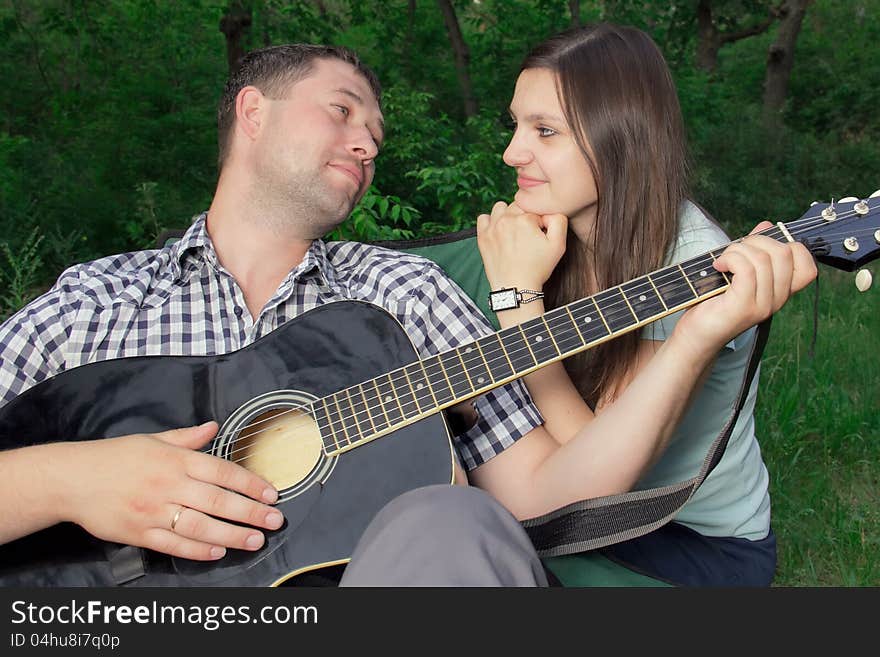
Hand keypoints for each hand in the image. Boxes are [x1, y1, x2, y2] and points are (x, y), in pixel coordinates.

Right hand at [57, 422, 282, 560]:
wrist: (71, 479)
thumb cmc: (115, 457)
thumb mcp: (154, 439)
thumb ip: (187, 438)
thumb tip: (213, 427)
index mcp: (175, 460)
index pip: (222, 472)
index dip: (251, 483)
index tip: (272, 493)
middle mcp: (168, 485)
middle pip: (218, 501)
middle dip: (251, 512)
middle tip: (275, 521)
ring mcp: (153, 511)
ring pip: (201, 526)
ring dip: (232, 535)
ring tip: (255, 540)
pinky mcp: (138, 533)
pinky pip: (173, 544)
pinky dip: (198, 550)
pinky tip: (218, 552)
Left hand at [476, 201, 567, 290]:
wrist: (516, 287)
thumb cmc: (538, 268)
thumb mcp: (559, 244)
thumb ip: (558, 219)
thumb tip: (547, 211)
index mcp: (525, 219)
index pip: (535, 208)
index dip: (539, 221)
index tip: (539, 235)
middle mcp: (506, 219)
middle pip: (518, 206)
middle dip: (524, 217)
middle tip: (527, 236)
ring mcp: (492, 227)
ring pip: (500, 207)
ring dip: (507, 215)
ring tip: (513, 231)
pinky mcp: (482, 237)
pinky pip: (483, 218)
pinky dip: (490, 222)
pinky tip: (499, 233)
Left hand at [674, 222, 816, 357]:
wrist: (696, 334)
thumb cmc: (714, 301)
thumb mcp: (738, 270)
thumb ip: (755, 250)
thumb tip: (767, 225)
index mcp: (781, 292)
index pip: (808, 266)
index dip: (789, 246)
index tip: (760, 246)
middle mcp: (777, 300)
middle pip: (785, 253)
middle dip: (756, 241)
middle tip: (733, 251)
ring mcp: (763, 305)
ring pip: (763, 258)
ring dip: (738, 249)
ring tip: (722, 260)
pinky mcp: (744, 307)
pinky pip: (746, 269)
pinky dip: (730, 259)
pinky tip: (718, 266)